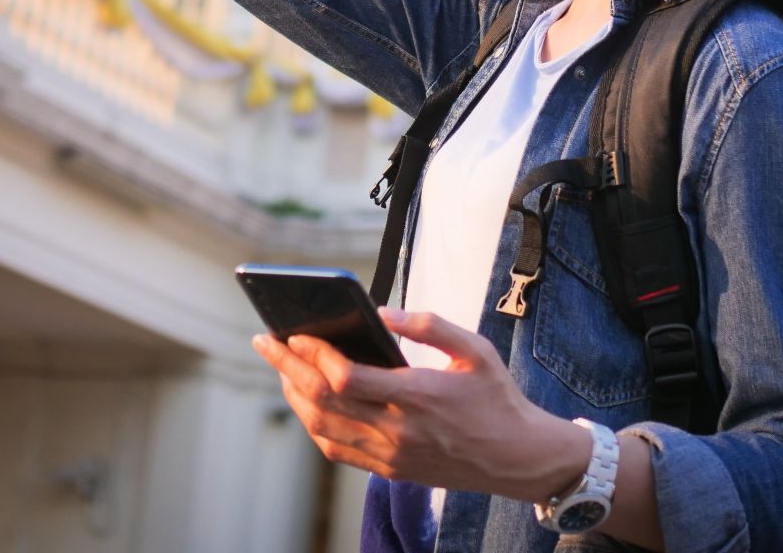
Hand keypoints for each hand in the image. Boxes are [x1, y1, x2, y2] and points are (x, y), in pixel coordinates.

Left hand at [251, 305, 589, 502]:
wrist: (518, 458)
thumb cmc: (496, 397)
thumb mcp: (473, 349)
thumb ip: (428, 325)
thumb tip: (381, 312)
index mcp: (418, 397)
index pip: (347, 379)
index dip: (315, 355)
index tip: (296, 331)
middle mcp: (399, 431)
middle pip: (324, 401)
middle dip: (287, 368)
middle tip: (264, 342)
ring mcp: (392, 456)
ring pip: (324, 428)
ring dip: (294, 396)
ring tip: (280, 367)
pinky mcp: (390, 470)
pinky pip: (338, 450)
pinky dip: (314, 424)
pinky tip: (305, 401)